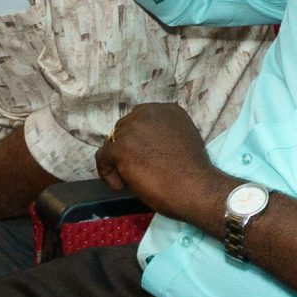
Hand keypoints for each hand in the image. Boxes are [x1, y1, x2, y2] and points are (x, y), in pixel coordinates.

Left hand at [95, 103, 226, 226]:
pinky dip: (109, 174)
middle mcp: (149, 112)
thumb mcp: (184, 138)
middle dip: (127, 149)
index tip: (145, 155)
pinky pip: (103, 159)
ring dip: (119, 163)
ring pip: (112, 144)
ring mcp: (133, 128)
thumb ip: (164, 133)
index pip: (140, 120)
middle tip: (139, 169)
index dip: (139, 140)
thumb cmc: (193, 171)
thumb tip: (146, 143)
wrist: (194, 186)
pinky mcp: (120, 146)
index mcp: (168, 109)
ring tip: (133, 179)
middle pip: (123, 130)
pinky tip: (123, 185)